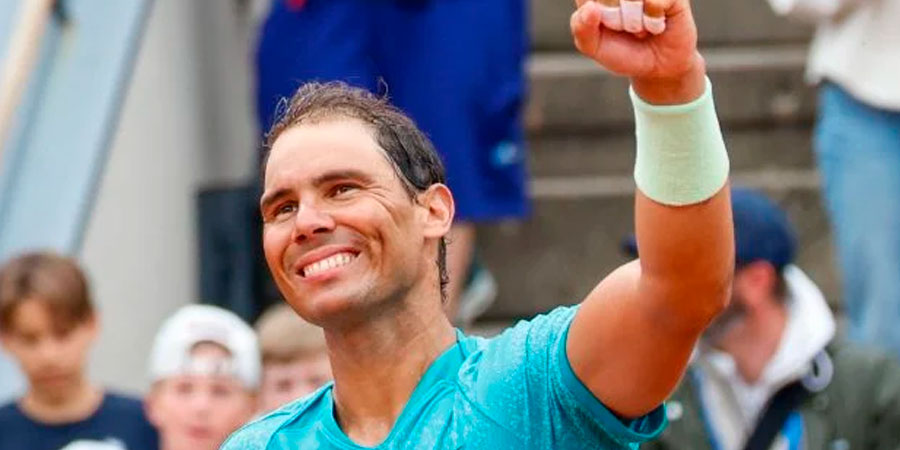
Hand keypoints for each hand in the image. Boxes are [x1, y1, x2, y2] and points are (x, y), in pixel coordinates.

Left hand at [570, 0, 705, 103]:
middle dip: (612, 18)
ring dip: (632, 21)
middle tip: (622, 28)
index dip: (593, 12)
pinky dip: (651, 20)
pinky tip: (655, 26)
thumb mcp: (594, 47)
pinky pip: (653, 1)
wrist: (657, 69)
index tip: (602, 25)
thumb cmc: (623, 52)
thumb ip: (581, 28)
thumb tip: (590, 7)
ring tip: (638, 29)